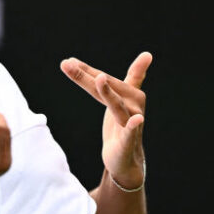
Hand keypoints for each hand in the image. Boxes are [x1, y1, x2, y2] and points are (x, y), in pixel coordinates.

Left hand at [60, 53, 152, 188]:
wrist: (126, 159)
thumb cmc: (120, 126)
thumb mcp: (115, 101)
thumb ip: (113, 80)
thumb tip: (145, 53)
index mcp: (128, 94)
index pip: (103, 79)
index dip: (85, 70)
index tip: (69, 60)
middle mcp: (132, 104)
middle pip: (106, 88)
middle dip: (87, 76)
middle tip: (68, 64)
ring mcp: (132, 122)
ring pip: (116, 105)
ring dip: (108, 93)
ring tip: (100, 79)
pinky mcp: (129, 141)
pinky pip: (131, 132)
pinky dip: (133, 126)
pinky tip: (136, 119)